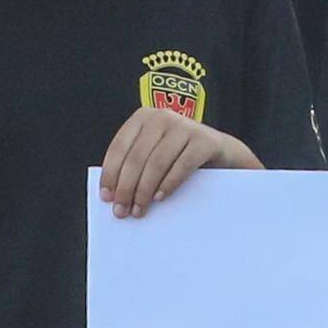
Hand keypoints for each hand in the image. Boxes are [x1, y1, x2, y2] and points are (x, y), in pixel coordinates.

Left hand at [98, 102, 254, 218]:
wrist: (221, 152)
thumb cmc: (179, 156)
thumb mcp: (154, 151)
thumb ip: (135, 163)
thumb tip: (112, 194)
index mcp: (143, 117)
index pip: (119, 147)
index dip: (110, 174)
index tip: (106, 197)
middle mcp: (162, 116)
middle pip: (137, 157)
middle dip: (126, 188)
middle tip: (121, 211)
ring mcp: (185, 126)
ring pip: (156, 163)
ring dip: (144, 190)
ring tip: (139, 210)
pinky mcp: (204, 140)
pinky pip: (182, 166)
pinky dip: (168, 184)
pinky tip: (159, 198)